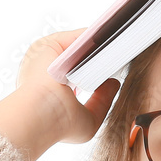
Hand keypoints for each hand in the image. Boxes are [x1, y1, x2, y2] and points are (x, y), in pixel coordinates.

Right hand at [16, 29, 121, 144]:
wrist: (41, 114)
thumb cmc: (59, 125)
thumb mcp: (90, 118)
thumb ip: (103, 101)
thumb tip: (113, 82)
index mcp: (52, 91)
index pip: (77, 76)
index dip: (95, 72)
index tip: (112, 70)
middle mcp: (47, 73)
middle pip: (77, 59)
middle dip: (97, 57)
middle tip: (119, 56)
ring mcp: (46, 58)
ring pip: (77, 47)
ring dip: (97, 45)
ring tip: (118, 45)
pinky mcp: (47, 45)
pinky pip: (74, 36)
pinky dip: (93, 35)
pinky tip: (110, 37)